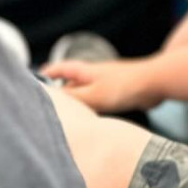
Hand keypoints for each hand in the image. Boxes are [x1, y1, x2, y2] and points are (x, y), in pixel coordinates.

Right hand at [38, 58, 162, 114]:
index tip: (32, 82)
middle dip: (57, 91)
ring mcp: (104, 83)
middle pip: (69, 82)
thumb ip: (72, 98)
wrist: (154, 83)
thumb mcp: (93, 95)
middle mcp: (92, 75)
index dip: (46, 74)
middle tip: (44, 104)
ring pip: (82, 92)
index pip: (59, 69)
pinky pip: (95, 99)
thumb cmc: (124, 85)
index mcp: (84, 71)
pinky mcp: (115, 92)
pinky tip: (87, 118)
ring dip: (73, 101)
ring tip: (62, 115)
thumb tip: (50, 99)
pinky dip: (87, 107)